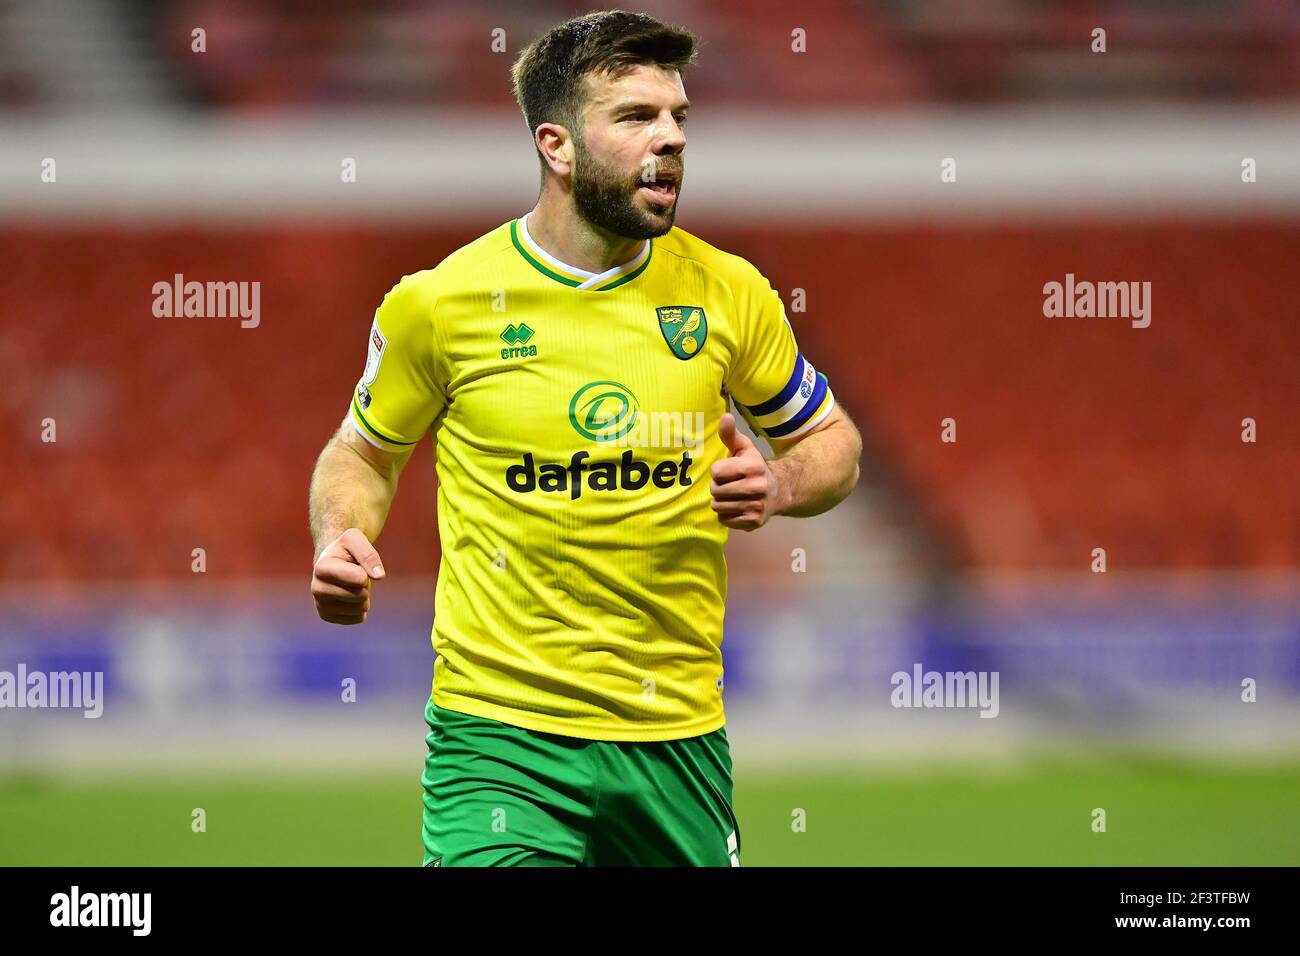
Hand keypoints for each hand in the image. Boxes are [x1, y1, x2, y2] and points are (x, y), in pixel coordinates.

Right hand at [311, 528, 384, 624]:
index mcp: (322, 568)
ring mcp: (320, 605)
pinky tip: (350, 597)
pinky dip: (361, 608)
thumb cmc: (345, 549)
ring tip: (352, 585)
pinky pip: (358, 618)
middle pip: (360, 595)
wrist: (333, 562)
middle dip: (365, 585)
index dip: (365, 573)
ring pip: (360, 608)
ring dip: (364, 596)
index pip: (359, 579)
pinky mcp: (328, 616)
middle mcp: (316, 589)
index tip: (356, 566)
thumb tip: (379, 576)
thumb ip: (369, 554)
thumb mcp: (355, 539)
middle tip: (355, 575)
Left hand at [710, 413, 782, 530]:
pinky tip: (737, 507)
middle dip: (718, 487)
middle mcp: (757, 487)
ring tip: (732, 496)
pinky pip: (724, 520)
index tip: (727, 470)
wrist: (778, 491)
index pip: (716, 472)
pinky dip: (726, 515)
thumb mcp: (744, 448)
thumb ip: (731, 434)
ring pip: (718, 506)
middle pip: (715, 490)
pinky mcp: (753, 521)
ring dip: (721, 501)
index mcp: (753, 466)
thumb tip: (725, 416)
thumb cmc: (753, 467)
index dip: (719, 471)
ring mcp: (756, 506)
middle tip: (729, 484)